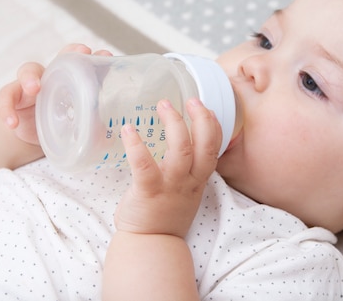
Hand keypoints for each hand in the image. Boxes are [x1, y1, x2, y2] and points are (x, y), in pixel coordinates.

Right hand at [0, 44, 112, 170]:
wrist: (32, 133)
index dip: (95, 57)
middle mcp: (52, 76)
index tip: (105, 55)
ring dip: (30, 78)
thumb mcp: (78, 122)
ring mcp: (30, 85)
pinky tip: (12, 123)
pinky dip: (6, 111)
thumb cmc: (61, 122)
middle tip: (79, 52)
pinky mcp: (12, 99)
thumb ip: (96, 123)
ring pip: (27, 71)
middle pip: (58, 57)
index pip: (84, 63)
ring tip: (34, 89)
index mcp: (70, 80)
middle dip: (68, 52)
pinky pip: (5, 100)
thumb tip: (122, 134)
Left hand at [115, 98, 221, 237]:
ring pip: (181, 151)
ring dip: (174, 124)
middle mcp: (189, 181)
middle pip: (204, 146)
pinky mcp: (148, 191)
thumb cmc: (166, 214)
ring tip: (163, 105)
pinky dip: (136, 145)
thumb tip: (183, 143)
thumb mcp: (187, 191)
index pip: (214, 149)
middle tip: (190, 99)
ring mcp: (170, 186)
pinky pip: (144, 165)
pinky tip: (128, 130)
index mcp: (198, 179)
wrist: (152, 244)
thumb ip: (188, 170)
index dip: (214, 126)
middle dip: (201, 119)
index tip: (208, 108)